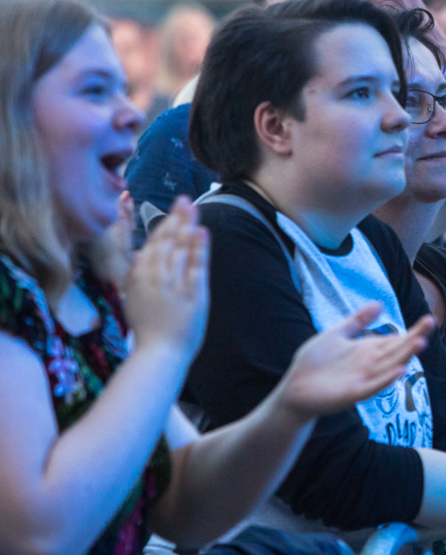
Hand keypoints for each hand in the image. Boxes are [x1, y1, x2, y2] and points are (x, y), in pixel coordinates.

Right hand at [122, 198, 209, 361]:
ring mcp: (173, 285)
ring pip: (180, 250)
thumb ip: (139, 276)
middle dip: (176, 219)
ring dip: (186, 227)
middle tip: (185, 199)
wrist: (157, 355)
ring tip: (193, 208)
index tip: (174, 210)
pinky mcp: (192, 295)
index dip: (165, 225)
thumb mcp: (135, 298)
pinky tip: (201, 232)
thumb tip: (143, 254)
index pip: (153, 245)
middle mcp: (154, 278)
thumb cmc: (148, 331)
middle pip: (166, 242)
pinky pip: (196, 267)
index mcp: (139, 278)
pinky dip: (199, 249)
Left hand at [276, 306, 431, 420]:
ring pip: (390, 366)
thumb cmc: (315, 362)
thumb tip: (379, 304)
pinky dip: (386, 379)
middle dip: (414, 337)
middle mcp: (371, 364)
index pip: (396, 338)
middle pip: (398, 350)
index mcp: (369, 349)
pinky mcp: (352, 393)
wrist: (295, 388)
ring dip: (405, 356)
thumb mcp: (337, 334)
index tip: (429, 319)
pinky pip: (373, 386)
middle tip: (431, 323)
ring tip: (421, 342)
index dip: (413, 330)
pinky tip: (399, 370)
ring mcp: (364, 378)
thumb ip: (358, 320)